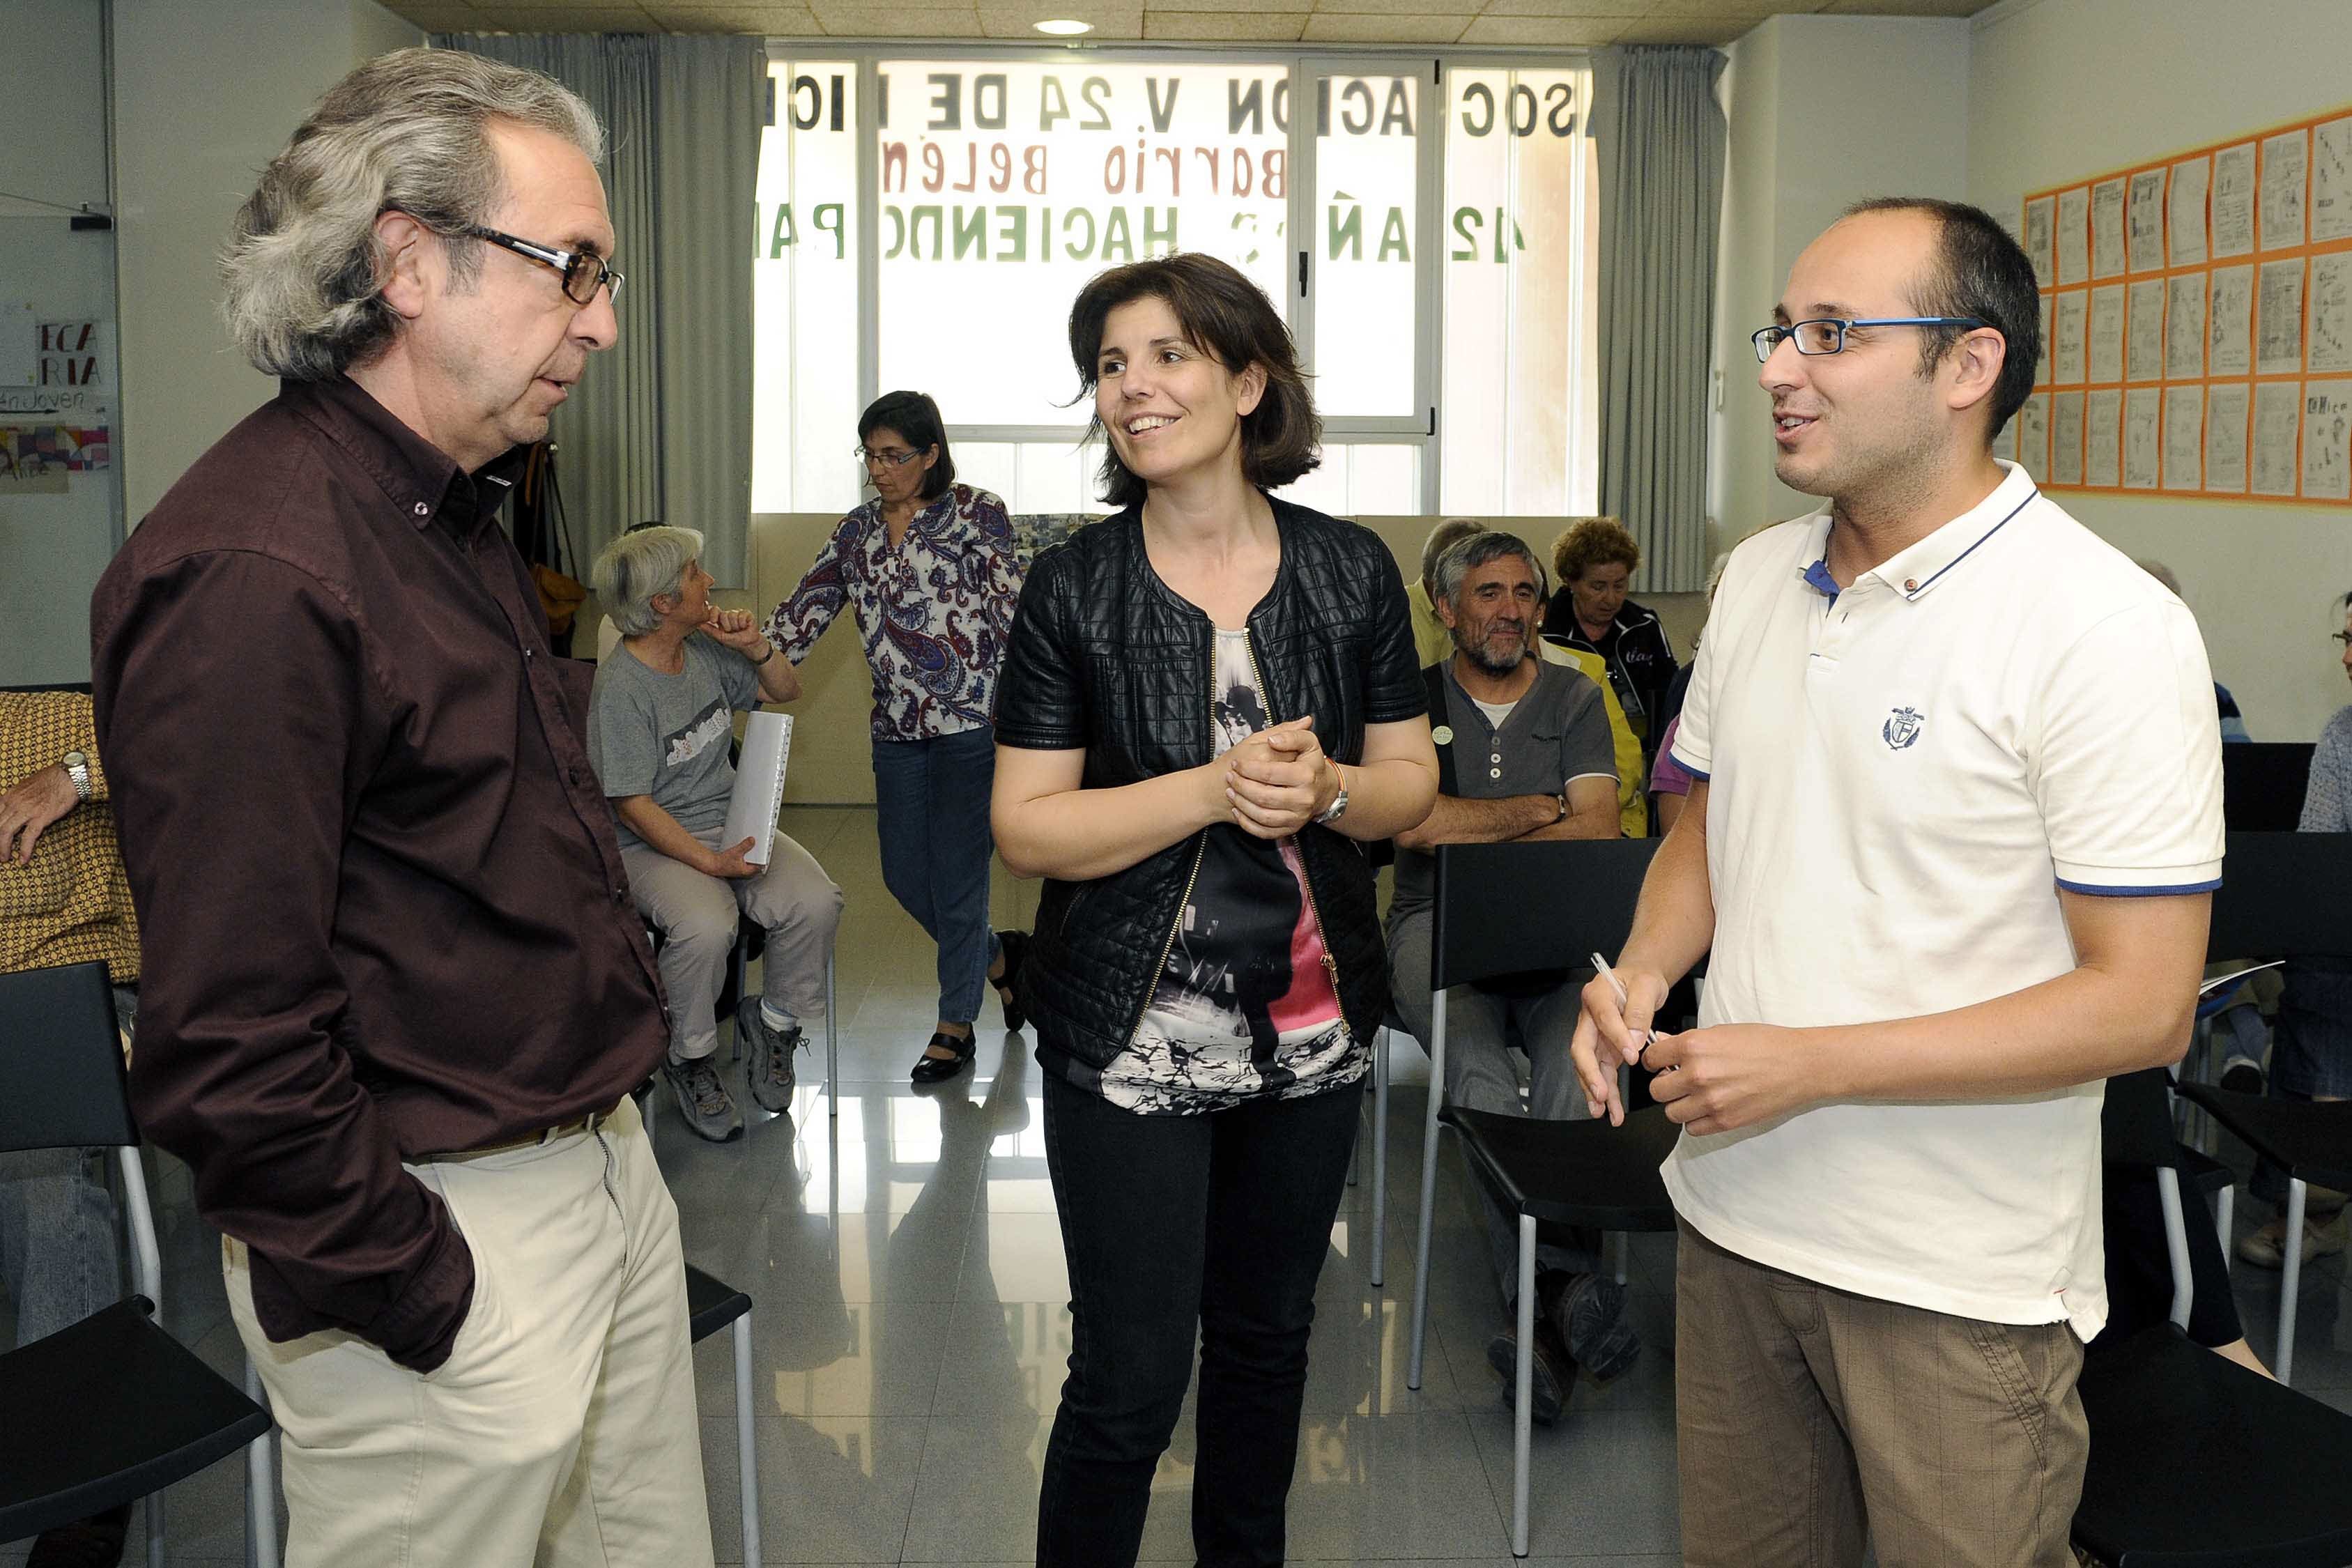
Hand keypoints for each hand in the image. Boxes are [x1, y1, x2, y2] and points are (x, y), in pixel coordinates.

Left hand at [0, 764, 78, 865]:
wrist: (69, 776)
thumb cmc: (51, 779)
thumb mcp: (26, 786)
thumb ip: (16, 798)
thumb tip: (13, 809)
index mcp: (10, 795)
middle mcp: (14, 803)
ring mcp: (27, 810)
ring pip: (6, 832)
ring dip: (3, 848)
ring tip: (5, 858)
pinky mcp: (41, 817)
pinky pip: (28, 837)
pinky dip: (24, 850)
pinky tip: (23, 860)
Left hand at [696, 610, 773, 660]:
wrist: (750, 644)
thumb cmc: (736, 641)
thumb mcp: (720, 637)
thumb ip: (710, 630)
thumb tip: (699, 625)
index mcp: (721, 619)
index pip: (715, 610)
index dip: (714, 614)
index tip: (713, 620)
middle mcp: (729, 615)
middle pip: (724, 614)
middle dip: (728, 625)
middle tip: (732, 631)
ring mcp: (738, 613)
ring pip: (733, 615)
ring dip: (736, 626)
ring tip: (739, 630)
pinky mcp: (747, 613)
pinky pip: (742, 615)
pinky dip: (743, 623)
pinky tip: (745, 626)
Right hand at [703, 837, 762, 877]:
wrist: (712, 864)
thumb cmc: (723, 862)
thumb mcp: (736, 852)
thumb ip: (745, 846)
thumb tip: (752, 840)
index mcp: (747, 870)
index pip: (760, 867)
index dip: (765, 860)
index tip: (768, 853)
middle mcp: (744, 871)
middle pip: (756, 864)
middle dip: (759, 857)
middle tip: (763, 850)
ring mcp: (740, 868)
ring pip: (750, 862)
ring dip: (752, 856)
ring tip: (755, 848)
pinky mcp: (735, 865)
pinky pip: (744, 860)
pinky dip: (746, 855)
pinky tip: (745, 850)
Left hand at [1223, 716, 1332, 838]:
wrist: (1323, 789)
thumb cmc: (1309, 762)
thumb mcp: (1307, 742)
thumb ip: (1291, 734)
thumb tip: (1273, 740)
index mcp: (1306, 775)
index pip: (1270, 773)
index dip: (1248, 768)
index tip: (1236, 763)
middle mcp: (1304, 799)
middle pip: (1264, 796)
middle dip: (1241, 786)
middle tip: (1229, 777)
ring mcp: (1298, 817)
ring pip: (1263, 816)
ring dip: (1241, 805)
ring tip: (1230, 792)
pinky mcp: (1291, 829)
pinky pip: (1265, 832)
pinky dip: (1248, 824)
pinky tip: (1238, 811)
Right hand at [1569, 964, 1667, 1125]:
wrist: (1639, 981)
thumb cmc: (1641, 980)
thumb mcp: (1646, 986)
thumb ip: (1639, 1011)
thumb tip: (1634, 1041)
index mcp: (1597, 995)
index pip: (1603, 1018)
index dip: (1615, 1037)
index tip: (1632, 1056)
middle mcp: (1589, 1018)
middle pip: (1581, 1048)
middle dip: (1589, 1074)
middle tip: (1600, 1094)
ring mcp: (1594, 1036)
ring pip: (1589, 1067)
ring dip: (1595, 1091)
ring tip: (1604, 1112)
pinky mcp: (1603, 1050)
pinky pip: (1602, 1074)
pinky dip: (1607, 1093)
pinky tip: (1611, 1110)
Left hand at [1642, 1023, 1820, 1136]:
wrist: (1800, 1065)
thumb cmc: (1766, 1044)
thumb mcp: (1721, 1031)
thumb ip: (1688, 1042)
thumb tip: (1662, 1044)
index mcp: (1694, 1046)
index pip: (1650, 1058)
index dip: (1655, 1060)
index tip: (1661, 1063)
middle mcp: (1697, 1074)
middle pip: (1656, 1090)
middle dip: (1665, 1085)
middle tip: (1678, 1081)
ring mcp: (1710, 1101)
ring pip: (1671, 1113)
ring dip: (1680, 1105)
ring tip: (1696, 1096)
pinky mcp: (1724, 1122)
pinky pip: (1692, 1129)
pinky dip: (1696, 1121)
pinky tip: (1709, 1109)